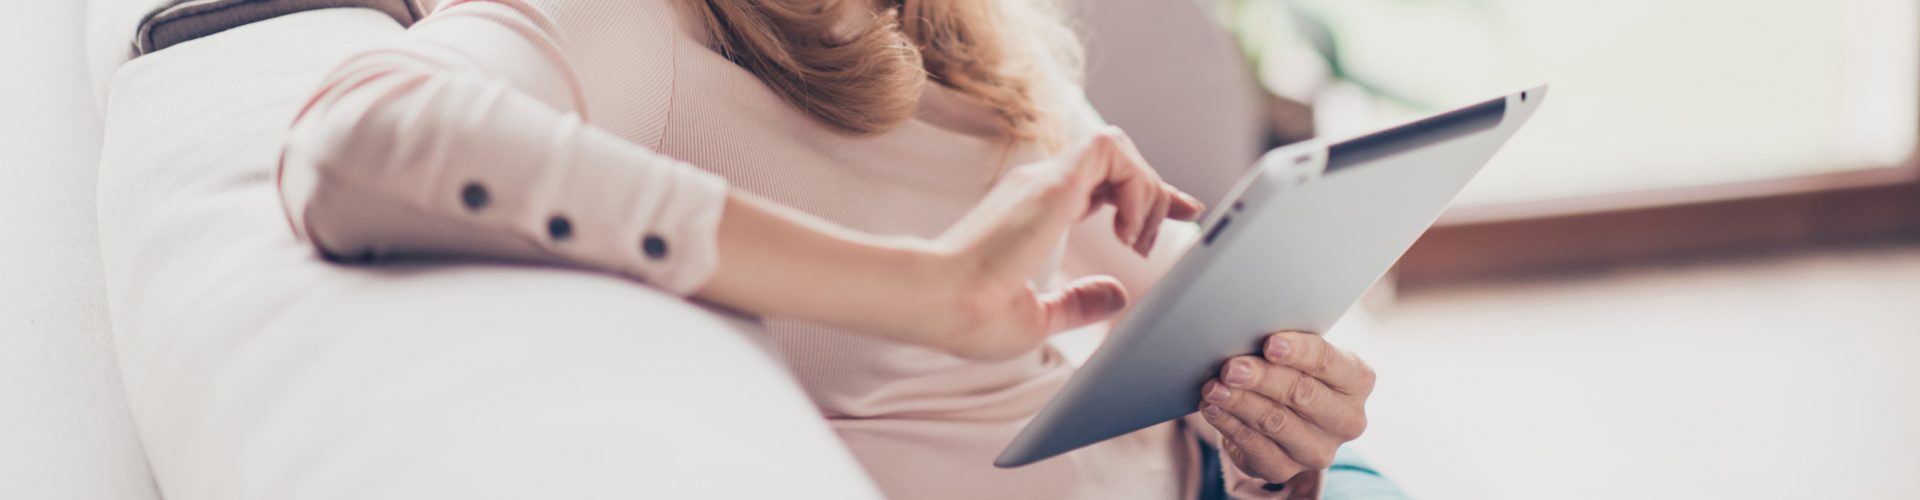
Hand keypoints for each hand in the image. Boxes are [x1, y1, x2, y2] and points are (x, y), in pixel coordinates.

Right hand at [916, 126, 1203, 359]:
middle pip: (1113, 161)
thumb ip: (1079, 303)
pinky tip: (1128, 228)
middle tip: (1187, 214)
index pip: (1096, 185)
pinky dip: (1136, 185)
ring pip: (1116, 148)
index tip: (1171, 215)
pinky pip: (1113, 152)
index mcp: (1033, 213)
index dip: (1139, 196)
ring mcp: (1044, 180)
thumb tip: (1117, 293)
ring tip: (1137, 240)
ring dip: (1144, 190)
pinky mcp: (1052, 182)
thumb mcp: (1038, 318)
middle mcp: (1038, 188)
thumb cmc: (967, 315)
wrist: (935, 301)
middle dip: (1156, 187)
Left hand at [1200, 331, 1375, 486]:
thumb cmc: (1291, 368)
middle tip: (1231, 368)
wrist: (1282, 412)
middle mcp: (1346, 420)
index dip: (1298, 352)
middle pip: (1301, 393)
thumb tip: (1247, 332)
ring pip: (1275, 422)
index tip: (1269, 343)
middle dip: (1262, 378)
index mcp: (1357, 381)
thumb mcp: (1298, 352)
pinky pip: (1253, 446)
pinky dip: (1228, 424)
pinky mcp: (1285, 469)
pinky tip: (1212, 408)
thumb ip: (1284, 344)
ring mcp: (1318, 450)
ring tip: (1213, 387)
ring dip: (1240, 402)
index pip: (1328, 362)